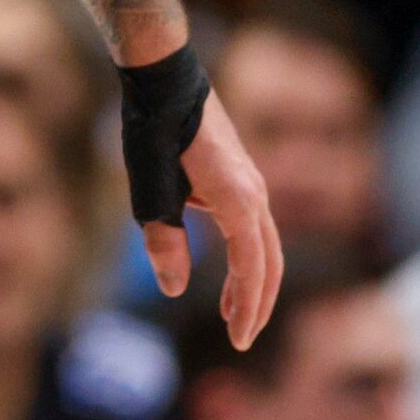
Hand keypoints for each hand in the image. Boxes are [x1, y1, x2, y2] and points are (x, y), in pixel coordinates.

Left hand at [146, 92, 279, 349]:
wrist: (166, 78)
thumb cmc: (154, 130)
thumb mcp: (149, 190)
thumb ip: (163, 241)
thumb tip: (174, 288)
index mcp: (238, 201)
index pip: (252, 269)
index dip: (247, 308)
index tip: (239, 342)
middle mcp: (255, 195)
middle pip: (269, 263)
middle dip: (258, 304)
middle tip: (241, 339)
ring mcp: (252, 185)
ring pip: (265, 246)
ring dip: (252, 283)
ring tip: (230, 314)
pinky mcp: (241, 179)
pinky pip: (253, 229)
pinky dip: (245, 258)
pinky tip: (226, 271)